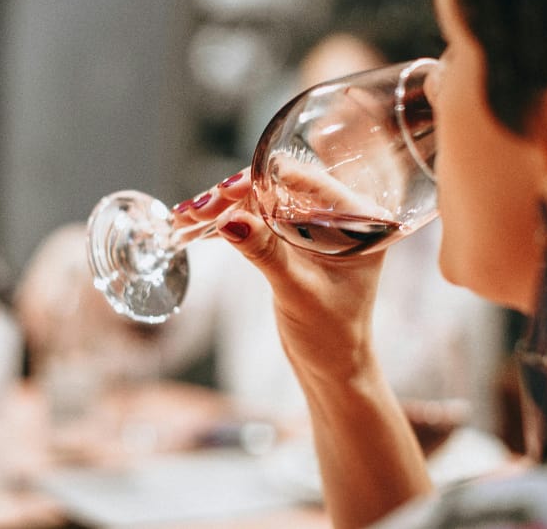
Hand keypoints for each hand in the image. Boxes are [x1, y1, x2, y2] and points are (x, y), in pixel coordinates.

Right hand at [173, 168, 385, 384]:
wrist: (332, 368)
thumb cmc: (331, 334)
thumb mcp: (297, 291)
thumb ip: (265, 252)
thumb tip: (229, 219)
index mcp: (360, 218)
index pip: (309, 181)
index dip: (263, 179)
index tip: (227, 189)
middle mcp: (340, 215)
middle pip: (280, 187)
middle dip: (235, 195)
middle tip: (198, 208)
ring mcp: (315, 226)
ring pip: (264, 201)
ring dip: (225, 208)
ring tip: (186, 215)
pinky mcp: (294, 240)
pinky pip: (259, 220)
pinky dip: (230, 223)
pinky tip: (196, 227)